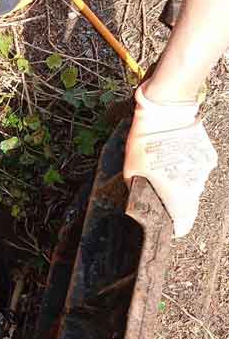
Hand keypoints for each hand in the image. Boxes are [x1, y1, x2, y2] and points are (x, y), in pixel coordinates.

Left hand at [124, 83, 217, 237]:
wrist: (167, 110)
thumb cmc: (147, 140)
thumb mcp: (131, 169)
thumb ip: (135, 188)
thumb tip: (137, 194)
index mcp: (177, 195)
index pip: (183, 224)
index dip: (176, 228)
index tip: (170, 228)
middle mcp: (195, 186)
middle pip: (188, 205)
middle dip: (175, 203)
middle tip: (160, 193)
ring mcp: (203, 170)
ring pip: (193, 186)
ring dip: (182, 184)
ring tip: (165, 170)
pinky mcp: (208, 154)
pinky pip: (198, 168)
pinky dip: (188, 167)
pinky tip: (175, 157)